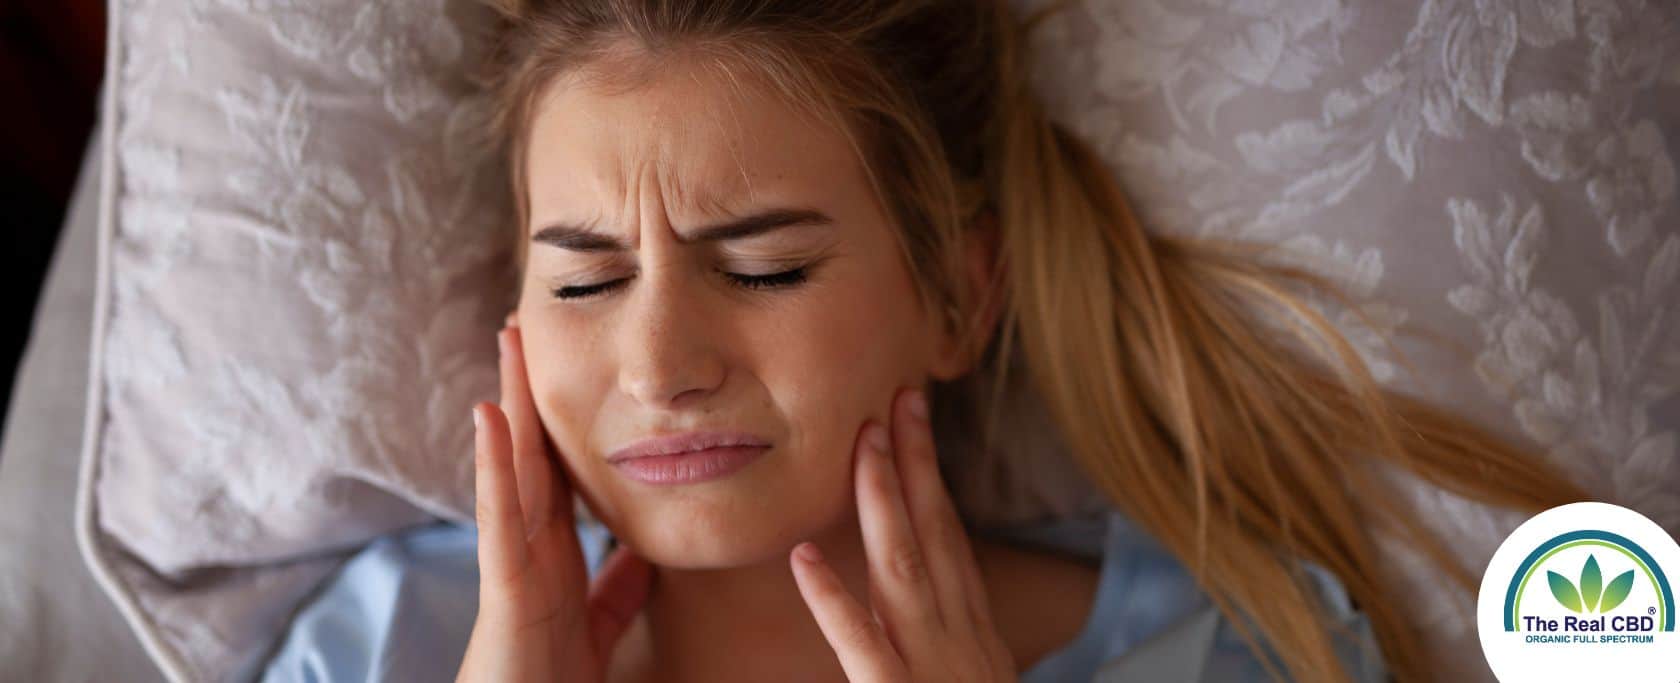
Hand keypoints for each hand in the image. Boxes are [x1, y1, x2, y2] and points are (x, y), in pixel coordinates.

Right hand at [456, 315, 651, 682]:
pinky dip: (494, 465)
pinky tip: (490, 415)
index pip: (557, 471)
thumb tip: (646, 552)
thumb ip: (618, 589)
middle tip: (528, 323)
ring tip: (510, 340)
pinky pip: (499, 516)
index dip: (560, 420)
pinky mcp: (504, 586)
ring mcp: (511, 560)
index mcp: (551, 555)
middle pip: (531, 452)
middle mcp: (526, 546)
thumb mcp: (596, 626)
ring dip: (509, 402)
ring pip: (511, 467)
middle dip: (529, 390)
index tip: (569, 365)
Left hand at [789, 387, 1016, 681]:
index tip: (917, 423)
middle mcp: (959, 639)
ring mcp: (931, 666)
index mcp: (975, 634)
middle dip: (918, 462)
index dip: (933, 480)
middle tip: (901, 398)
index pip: (951, 543)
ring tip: (866, 442)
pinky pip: (860, 642)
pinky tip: (802, 558)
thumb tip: (918, 614)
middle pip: (936, 534)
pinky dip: (832, 599)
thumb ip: (947, 647)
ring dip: (883, 499)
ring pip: (902, 569)